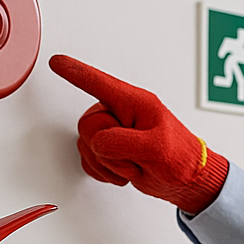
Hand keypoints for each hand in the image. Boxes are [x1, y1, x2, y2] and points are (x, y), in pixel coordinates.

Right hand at [49, 55, 228, 214]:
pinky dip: (106, 172)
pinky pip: (89, 160)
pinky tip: (126, 172)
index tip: (56, 62)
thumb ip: (123, 142)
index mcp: (135, 103)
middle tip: (133, 157)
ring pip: (86, 145)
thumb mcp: (156, 148)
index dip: (75, 73)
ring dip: (109, 163)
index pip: (98, 84)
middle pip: (88, 125)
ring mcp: (114, 133)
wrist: (187, 181)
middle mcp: (121, 115)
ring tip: (134, 165)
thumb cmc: (182, 158)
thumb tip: (99, 143)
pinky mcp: (109, 151)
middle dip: (107, 148)